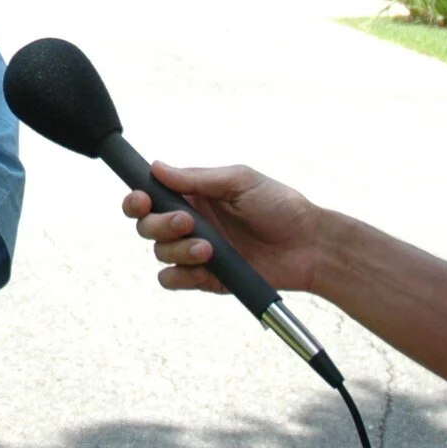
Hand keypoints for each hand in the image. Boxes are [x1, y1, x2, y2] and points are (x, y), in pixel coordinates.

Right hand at [122, 162, 324, 295]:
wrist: (309, 245)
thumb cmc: (280, 206)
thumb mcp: (240, 181)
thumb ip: (197, 178)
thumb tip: (156, 167)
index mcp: (194, 196)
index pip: (150, 196)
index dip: (137, 199)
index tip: (141, 200)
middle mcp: (190, 223)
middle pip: (146, 226)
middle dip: (159, 224)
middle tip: (188, 221)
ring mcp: (196, 252)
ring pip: (159, 253)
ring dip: (178, 249)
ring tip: (210, 247)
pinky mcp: (206, 278)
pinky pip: (173, 280)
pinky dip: (179, 276)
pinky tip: (203, 267)